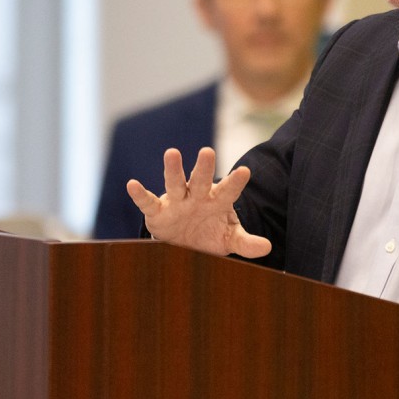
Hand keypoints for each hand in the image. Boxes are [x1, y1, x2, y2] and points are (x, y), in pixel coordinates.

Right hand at [126, 146, 271, 258]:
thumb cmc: (210, 234)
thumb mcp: (229, 239)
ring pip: (175, 183)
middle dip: (204, 168)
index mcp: (217, 201)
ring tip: (172, 153)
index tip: (245, 171)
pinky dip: (139, 194)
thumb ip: (246, 243)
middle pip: (201, 180)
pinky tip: (132, 184)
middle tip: (208, 151)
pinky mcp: (158, 211)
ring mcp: (177, 201)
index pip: (229, 190)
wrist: (185, 244)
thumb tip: (267, 247)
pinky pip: (148, 201)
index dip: (236, 182)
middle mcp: (197, 196)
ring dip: (173, 170)